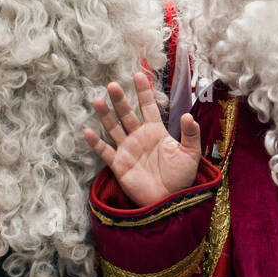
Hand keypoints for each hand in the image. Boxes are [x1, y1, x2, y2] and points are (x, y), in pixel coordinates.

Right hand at [84, 71, 201, 207]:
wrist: (170, 201)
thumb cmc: (181, 177)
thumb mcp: (190, 154)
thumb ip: (191, 134)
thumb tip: (187, 116)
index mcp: (156, 131)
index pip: (148, 107)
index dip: (143, 92)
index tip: (138, 75)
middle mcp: (139, 137)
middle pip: (127, 114)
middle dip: (120, 100)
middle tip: (112, 85)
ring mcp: (127, 150)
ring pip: (113, 128)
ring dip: (105, 115)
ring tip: (97, 100)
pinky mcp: (119, 165)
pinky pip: (105, 152)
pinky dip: (96, 143)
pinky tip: (87, 131)